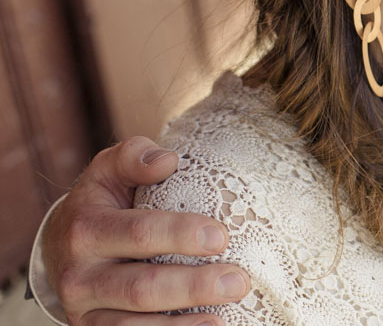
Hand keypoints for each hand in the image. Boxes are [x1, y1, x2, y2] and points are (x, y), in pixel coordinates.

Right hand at [43, 136, 249, 325]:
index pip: (140, 234)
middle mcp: (79, 275)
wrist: (60, 247)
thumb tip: (167, 161)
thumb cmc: (103, 201)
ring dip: (182, 325)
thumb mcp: (109, 170)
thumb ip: (134, 156)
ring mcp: (85, 310)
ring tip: (223, 317)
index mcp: (86, 229)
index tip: (221, 237)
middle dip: (193, 287)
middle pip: (141, 288)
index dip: (181, 235)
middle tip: (239, 282)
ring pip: (133, 325)